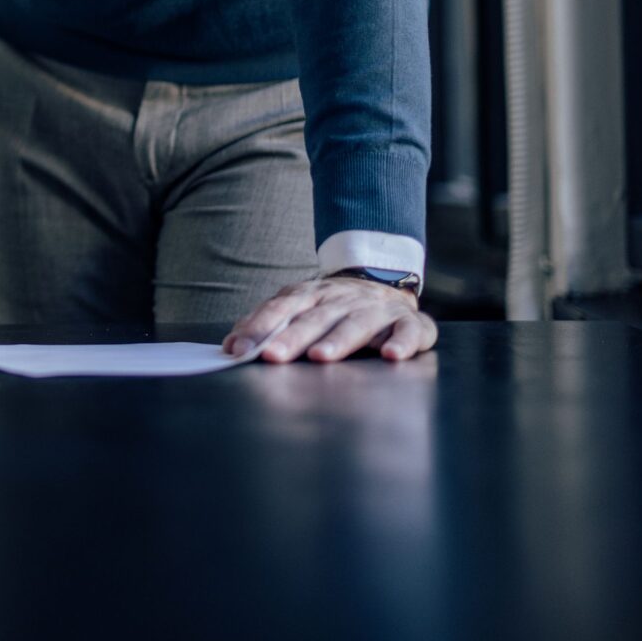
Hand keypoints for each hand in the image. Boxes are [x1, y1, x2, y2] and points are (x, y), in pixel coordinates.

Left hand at [223, 275, 438, 363]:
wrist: (386, 284)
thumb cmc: (334, 306)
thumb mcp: (299, 307)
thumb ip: (266, 323)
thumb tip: (231, 347)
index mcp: (312, 294)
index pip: (282, 308)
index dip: (260, 327)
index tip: (239, 349)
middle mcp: (343, 299)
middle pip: (316, 318)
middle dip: (293, 337)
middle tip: (273, 355)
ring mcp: (377, 309)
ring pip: (356, 323)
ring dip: (338, 340)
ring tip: (320, 356)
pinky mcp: (410, 322)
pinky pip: (409, 331)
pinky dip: (402, 342)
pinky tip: (390, 355)